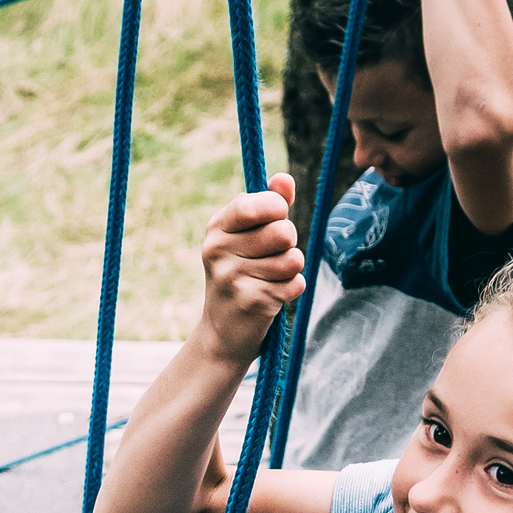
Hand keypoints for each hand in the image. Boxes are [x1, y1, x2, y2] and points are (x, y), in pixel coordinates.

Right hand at [199, 174, 303, 368]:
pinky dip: (292, 289)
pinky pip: (295, 284)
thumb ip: (269, 205)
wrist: (222, 333)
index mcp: (217, 229)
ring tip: (272, 277)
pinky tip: (273, 296)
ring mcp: (232, 278)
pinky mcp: (252, 302)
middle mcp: (218, 251)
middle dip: (289, 242)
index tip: (273, 219)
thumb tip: (285, 179)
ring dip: (291, 269)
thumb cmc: (240, 275)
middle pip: (283, 231)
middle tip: (273, 255)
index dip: (277, 209)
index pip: (259, 204)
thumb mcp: (246, 237)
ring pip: (293, 258)